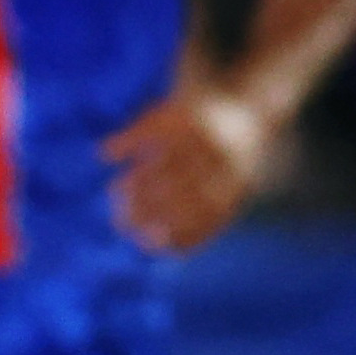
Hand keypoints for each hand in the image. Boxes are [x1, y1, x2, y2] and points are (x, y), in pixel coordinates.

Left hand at [102, 82, 269, 255]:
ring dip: (173, 226)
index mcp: (202, 123)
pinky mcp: (246, 186)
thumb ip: (137, 131)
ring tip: (143, 244)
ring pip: (204, 203)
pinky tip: (172, 250)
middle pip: (183, 181)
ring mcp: (237, 169)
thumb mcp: (168, 108)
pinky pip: (223, 215)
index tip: (115, 189)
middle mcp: (221, 147)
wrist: (254, 104)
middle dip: (150, 204)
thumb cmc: (197, 107)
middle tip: (120, 224)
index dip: (141, 175)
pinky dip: (198, 235)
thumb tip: (101, 155)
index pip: (167, 156)